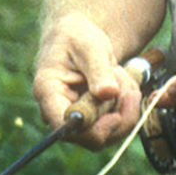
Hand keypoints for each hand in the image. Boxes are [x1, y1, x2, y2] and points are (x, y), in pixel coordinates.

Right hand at [33, 12, 142, 149]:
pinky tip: (123, 83)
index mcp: (48, 92)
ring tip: (121, 74)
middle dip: (117, 111)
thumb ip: (98, 69)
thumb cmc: (78, 38)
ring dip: (125, 106)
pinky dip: (127, 106)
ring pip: (108, 133)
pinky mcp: (92, 121)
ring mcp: (76, 119)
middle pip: (90, 137)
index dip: (91, 130)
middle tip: (123, 78)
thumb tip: (107, 94)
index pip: (64, 127)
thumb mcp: (89, 46)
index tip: (115, 115)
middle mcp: (58, 112)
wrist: (78, 38)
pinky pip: (116, 125)